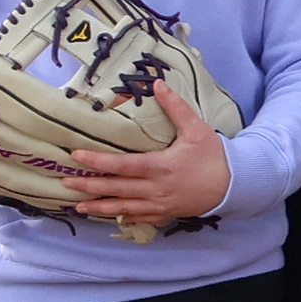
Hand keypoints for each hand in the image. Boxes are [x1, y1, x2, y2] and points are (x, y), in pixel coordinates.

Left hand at [63, 81, 231, 225]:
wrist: (234, 185)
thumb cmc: (214, 156)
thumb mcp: (197, 129)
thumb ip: (176, 108)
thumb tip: (159, 84)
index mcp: (160, 166)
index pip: (122, 165)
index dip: (98, 162)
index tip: (76, 157)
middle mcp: (155, 189)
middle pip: (117, 189)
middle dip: (90, 186)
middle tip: (66, 184)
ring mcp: (159, 204)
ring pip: (124, 207)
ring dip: (100, 207)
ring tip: (79, 207)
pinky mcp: (165, 213)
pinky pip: (138, 217)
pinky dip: (121, 217)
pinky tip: (107, 216)